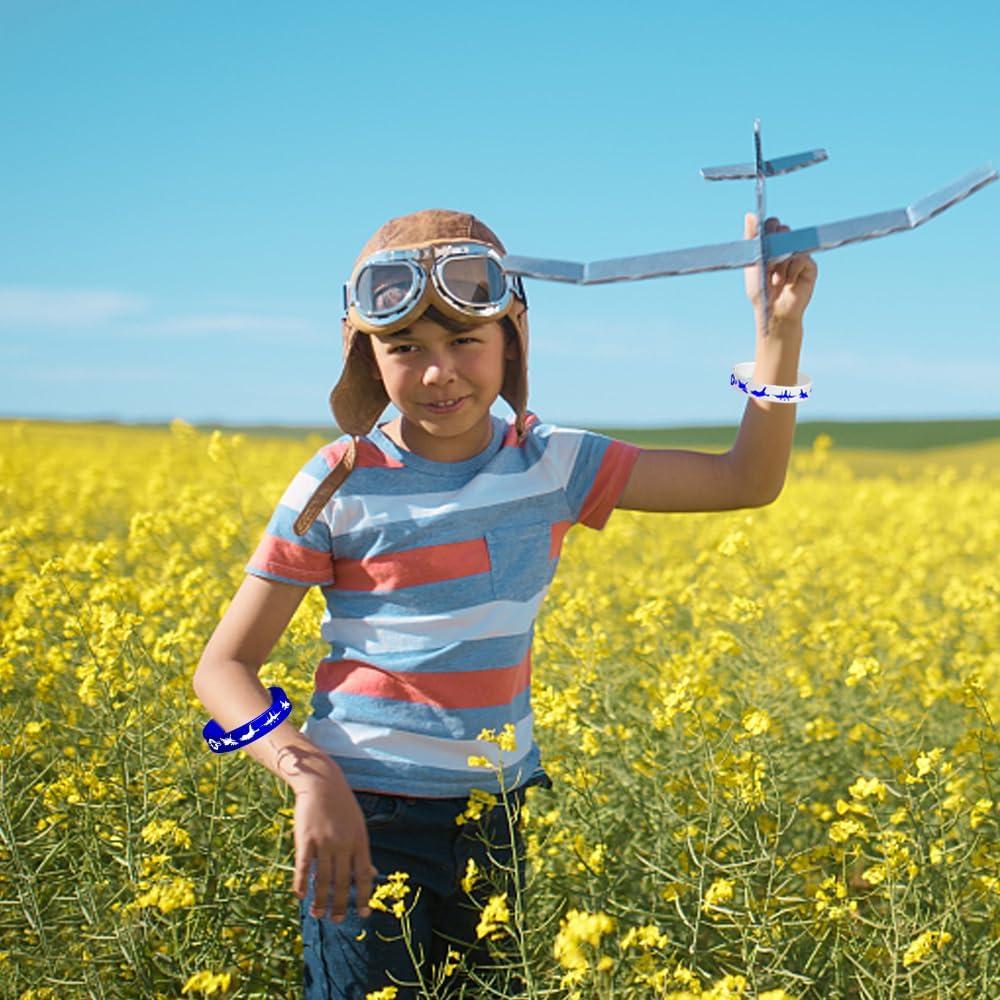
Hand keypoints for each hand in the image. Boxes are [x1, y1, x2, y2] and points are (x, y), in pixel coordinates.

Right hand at [292, 775, 376, 922]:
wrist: (323, 783)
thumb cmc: (342, 807)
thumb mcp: (358, 826)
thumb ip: (362, 851)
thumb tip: (373, 873)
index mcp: (360, 841)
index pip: (364, 875)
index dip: (364, 897)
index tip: (363, 914)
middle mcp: (344, 843)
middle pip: (343, 881)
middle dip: (341, 904)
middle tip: (337, 920)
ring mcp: (324, 841)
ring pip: (323, 879)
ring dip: (320, 900)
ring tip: (317, 914)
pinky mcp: (306, 839)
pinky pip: (304, 867)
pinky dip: (302, 883)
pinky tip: (300, 895)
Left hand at [743, 214, 817, 324]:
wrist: (774, 310)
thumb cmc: (761, 290)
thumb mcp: (753, 263)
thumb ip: (752, 239)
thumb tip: (749, 214)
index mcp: (769, 245)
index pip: (771, 224)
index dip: (767, 228)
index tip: (762, 240)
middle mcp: (785, 247)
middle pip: (783, 229)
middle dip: (774, 245)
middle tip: (768, 261)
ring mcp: (798, 254)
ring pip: (791, 245)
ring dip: (780, 264)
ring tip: (776, 280)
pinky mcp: (810, 265)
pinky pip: (801, 258)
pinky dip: (791, 271)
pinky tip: (788, 282)